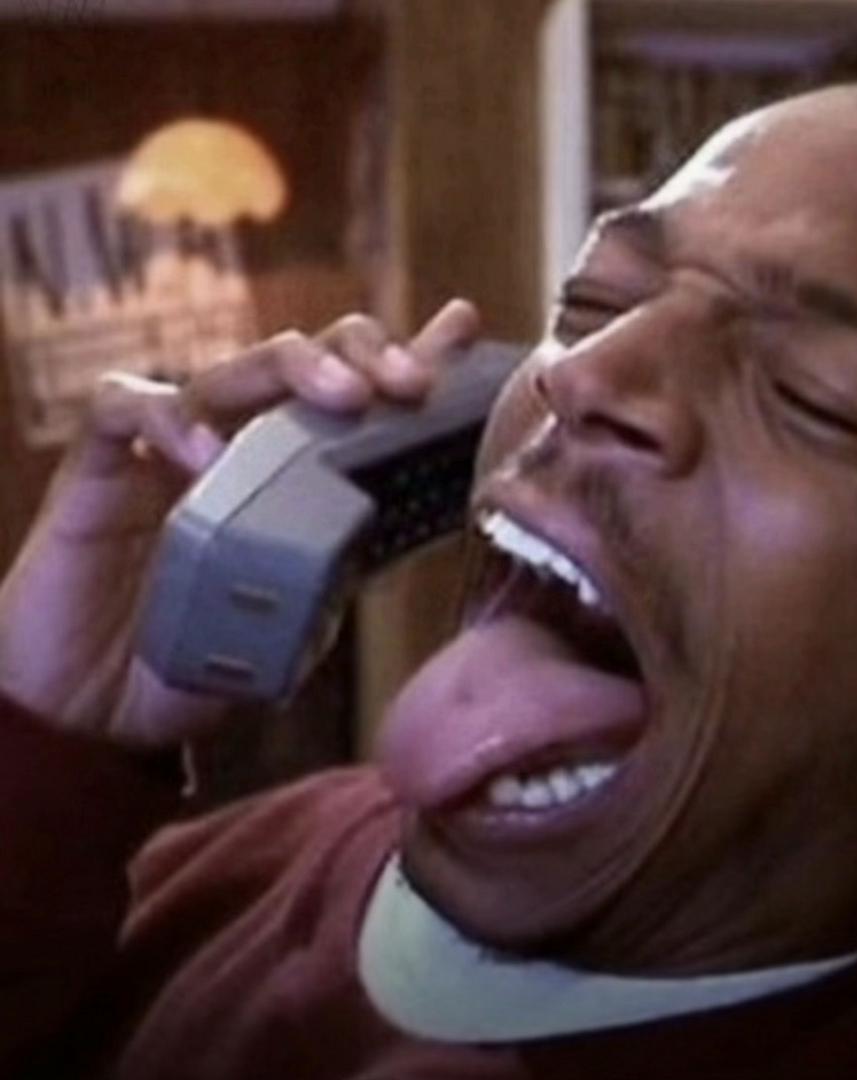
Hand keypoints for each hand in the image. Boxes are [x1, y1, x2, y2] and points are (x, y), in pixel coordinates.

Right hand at [0, 300, 480, 748]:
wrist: (92, 717)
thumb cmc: (190, 664)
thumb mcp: (287, 628)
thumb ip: (334, 579)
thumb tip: (399, 544)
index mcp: (289, 483)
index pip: (354, 404)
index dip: (404, 357)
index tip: (463, 327)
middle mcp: (236, 453)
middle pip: (301, 364)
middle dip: (362, 355)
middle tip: (411, 383)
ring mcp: (169, 454)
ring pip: (229, 369)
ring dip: (291, 367)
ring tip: (343, 398)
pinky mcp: (99, 470)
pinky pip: (123, 408)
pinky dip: (166, 417)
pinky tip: (206, 454)